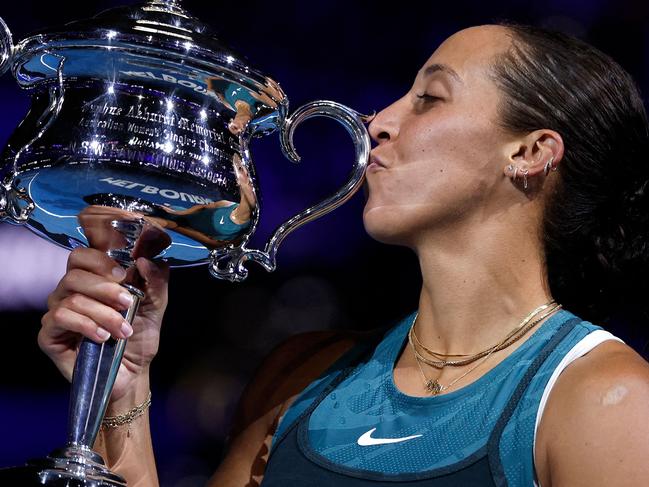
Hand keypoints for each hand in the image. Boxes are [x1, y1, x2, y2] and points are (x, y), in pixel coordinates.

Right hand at [39, 247, 168, 402]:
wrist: (133, 371)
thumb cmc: (139, 334)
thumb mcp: (156, 304)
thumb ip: (156, 279)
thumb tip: (144, 259)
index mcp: (93, 277)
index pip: (85, 252)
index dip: (101, 255)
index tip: (124, 272)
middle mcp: (71, 290)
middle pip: (75, 270)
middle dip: (106, 287)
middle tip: (127, 302)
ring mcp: (57, 310)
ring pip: (73, 296)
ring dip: (104, 313)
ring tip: (123, 331)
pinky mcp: (49, 333)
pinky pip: (61, 317)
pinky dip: (87, 325)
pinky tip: (102, 337)